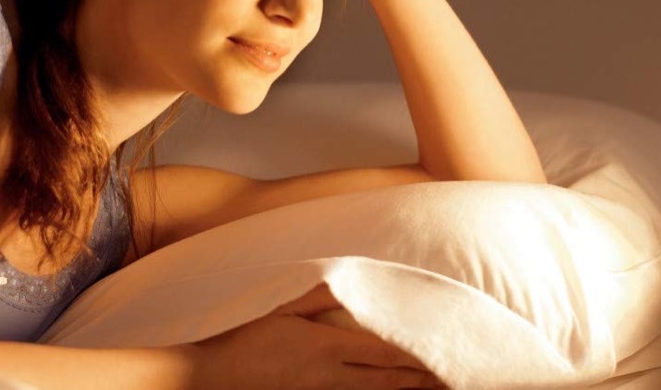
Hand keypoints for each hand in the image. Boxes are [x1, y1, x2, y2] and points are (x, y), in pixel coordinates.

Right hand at [191, 283, 444, 388]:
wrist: (207, 379)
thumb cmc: (242, 337)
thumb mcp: (279, 307)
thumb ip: (318, 295)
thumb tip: (349, 281)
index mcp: (324, 347)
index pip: (384, 353)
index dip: (417, 356)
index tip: (444, 355)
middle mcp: (328, 378)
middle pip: (386, 382)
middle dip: (420, 382)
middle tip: (453, 380)